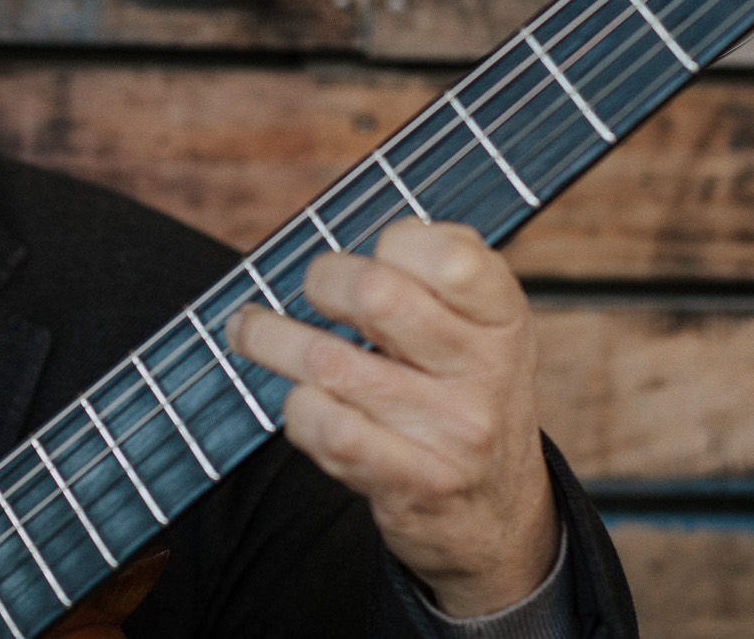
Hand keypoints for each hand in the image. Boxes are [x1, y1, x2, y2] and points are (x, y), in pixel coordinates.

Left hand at [226, 219, 556, 616]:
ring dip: (270, 339)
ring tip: (249, 330)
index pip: (448, 254)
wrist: (497, 514)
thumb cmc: (467, 395)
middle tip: (310, 288)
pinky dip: (297, 409)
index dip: (395, 243)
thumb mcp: (482, 329)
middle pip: (374, 294)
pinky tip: (297, 401)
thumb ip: (436, 275)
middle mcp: (486, 370)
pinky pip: (328, 430)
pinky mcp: (414, 484)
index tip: (375, 255)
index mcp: (503, 316)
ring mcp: (452, 431)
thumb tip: (359, 240)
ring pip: (330, 362)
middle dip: (321, 280)